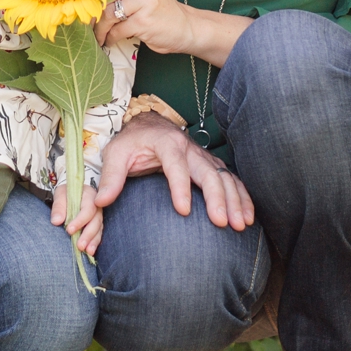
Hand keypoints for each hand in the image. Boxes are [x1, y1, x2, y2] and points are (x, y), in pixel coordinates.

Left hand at [51, 184, 104, 255]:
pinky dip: (95, 243)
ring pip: (99, 229)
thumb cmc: (66, 192)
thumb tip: (56, 221)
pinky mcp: (97, 224)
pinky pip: (98, 234)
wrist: (72, 191)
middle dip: (88, 234)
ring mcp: (98, 215)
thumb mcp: (60, 194)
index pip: (88, 209)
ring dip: (93, 241)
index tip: (69, 230)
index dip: (80, 220)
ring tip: (87, 251)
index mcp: (89, 194)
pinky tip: (90, 252)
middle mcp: (97, 206)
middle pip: (96, 221)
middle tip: (80, 246)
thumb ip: (58, 207)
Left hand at [94, 113, 254, 230]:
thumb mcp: (116, 154)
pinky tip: (248, 217)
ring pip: (225, 177)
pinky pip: (231, 180)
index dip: (180, 187)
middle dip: (217, 198)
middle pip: (208, 172)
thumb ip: (111, 177)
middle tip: (222, 222)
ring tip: (240, 224)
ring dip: (235, 200)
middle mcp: (189, 148)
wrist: (149, 125)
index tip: (183, 211)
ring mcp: (203, 156)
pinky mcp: (211, 165)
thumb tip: (102, 201)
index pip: (175, 165)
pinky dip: (243, 197)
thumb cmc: (131, 142)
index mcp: (166, 143)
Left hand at [95, 0, 251, 64]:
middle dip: (93, 14)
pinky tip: (109, 41)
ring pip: (109, 14)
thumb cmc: (160, 11)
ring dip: (100, 29)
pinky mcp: (143, 21)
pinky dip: (110, 38)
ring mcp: (144, 1)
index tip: (84, 9)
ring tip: (98, 36)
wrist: (187, 27)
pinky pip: (117, 30)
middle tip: (87, 25)